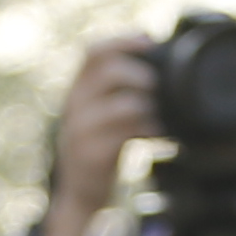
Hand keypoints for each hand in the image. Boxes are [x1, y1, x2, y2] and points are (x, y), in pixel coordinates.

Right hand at [47, 38, 158, 235]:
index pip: (94, 52)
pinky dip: (149, 130)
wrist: (80, 195)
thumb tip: (156, 65)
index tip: (149, 41)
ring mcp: (82, 131)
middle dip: (140, 74)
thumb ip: (117, 91)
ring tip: (160, 112)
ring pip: (121, 104)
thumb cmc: (98, 149)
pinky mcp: (93, 155)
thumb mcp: (99, 115)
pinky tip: (158, 133)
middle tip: (158, 85)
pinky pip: (126, 134)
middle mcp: (75, 106)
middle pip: (109, 71)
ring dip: (148, 104)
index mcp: (78, 90)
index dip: (122, 40)